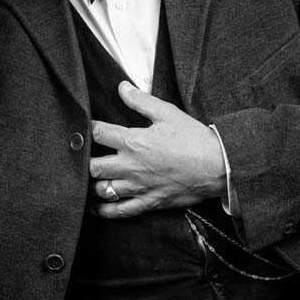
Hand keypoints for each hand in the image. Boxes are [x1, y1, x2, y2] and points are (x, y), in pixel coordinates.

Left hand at [89, 81, 226, 218]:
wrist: (216, 167)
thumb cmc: (193, 139)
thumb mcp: (167, 113)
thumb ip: (141, 100)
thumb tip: (122, 87)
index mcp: (133, 142)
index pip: (98, 133)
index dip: (87, 129)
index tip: (84, 128)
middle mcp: (130, 166)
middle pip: (93, 166)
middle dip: (84, 161)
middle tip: (83, 157)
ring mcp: (138, 187)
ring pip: (102, 190)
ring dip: (93, 185)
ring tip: (90, 180)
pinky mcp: (148, 202)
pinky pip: (120, 211)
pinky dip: (105, 212)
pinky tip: (96, 209)